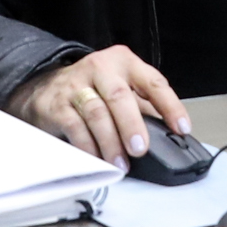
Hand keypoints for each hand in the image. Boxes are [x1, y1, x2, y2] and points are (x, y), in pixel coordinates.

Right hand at [13, 47, 190, 160]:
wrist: (45, 86)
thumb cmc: (93, 89)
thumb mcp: (121, 88)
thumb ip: (144, 107)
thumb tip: (170, 135)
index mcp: (124, 62)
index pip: (153, 82)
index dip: (170, 106)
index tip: (182, 128)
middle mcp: (100, 68)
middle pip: (120, 96)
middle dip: (132, 125)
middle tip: (141, 149)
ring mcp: (76, 84)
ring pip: (96, 113)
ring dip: (110, 142)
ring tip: (121, 163)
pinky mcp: (57, 103)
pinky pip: (74, 126)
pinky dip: (88, 146)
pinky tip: (97, 159)